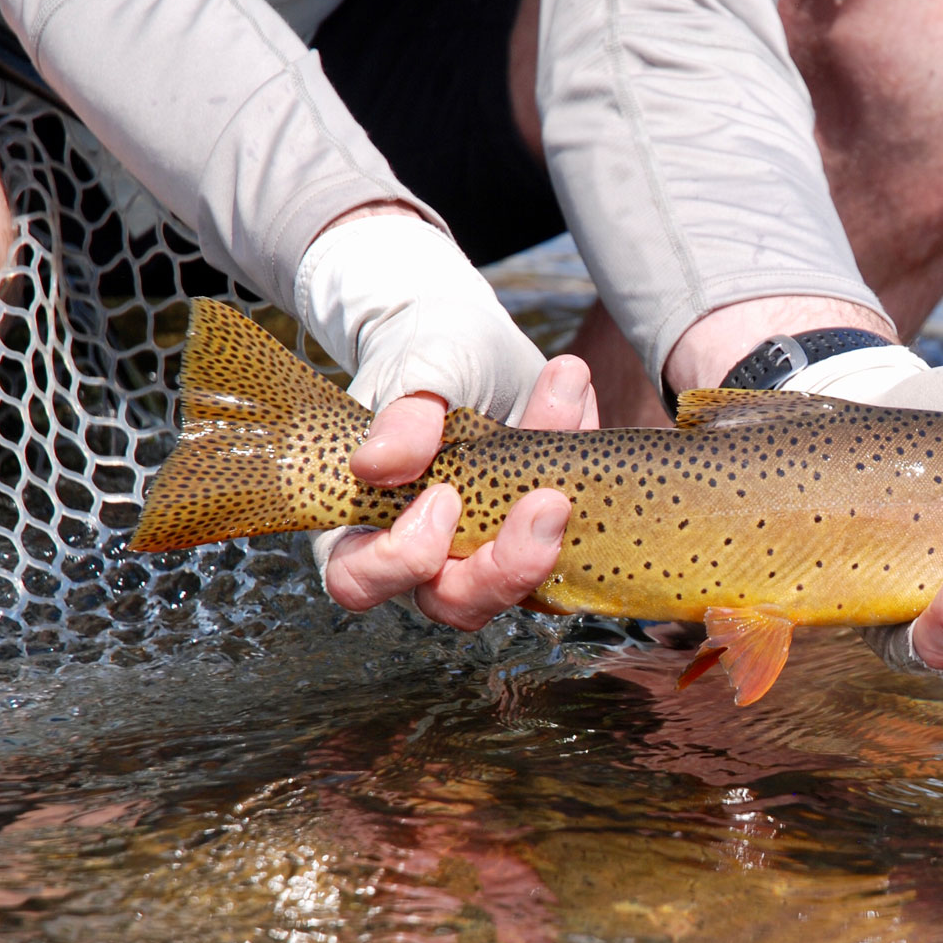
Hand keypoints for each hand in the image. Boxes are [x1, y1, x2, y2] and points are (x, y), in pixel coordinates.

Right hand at [321, 356, 597, 628]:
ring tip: (568, 419)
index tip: (444, 497)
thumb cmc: (426, 358)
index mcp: (367, 524)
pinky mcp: (540, 534)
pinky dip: (581, 463)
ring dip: (558, 522)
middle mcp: (428, 553)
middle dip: (507, 566)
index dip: (402, 559)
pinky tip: (577, 396)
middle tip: (547, 502)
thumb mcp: (416, 371)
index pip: (361, 580)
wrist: (473, 339)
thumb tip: (377, 467)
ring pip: (524, 585)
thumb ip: (400, 417)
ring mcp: (488, 550)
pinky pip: (574, 529)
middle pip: (455, 603)